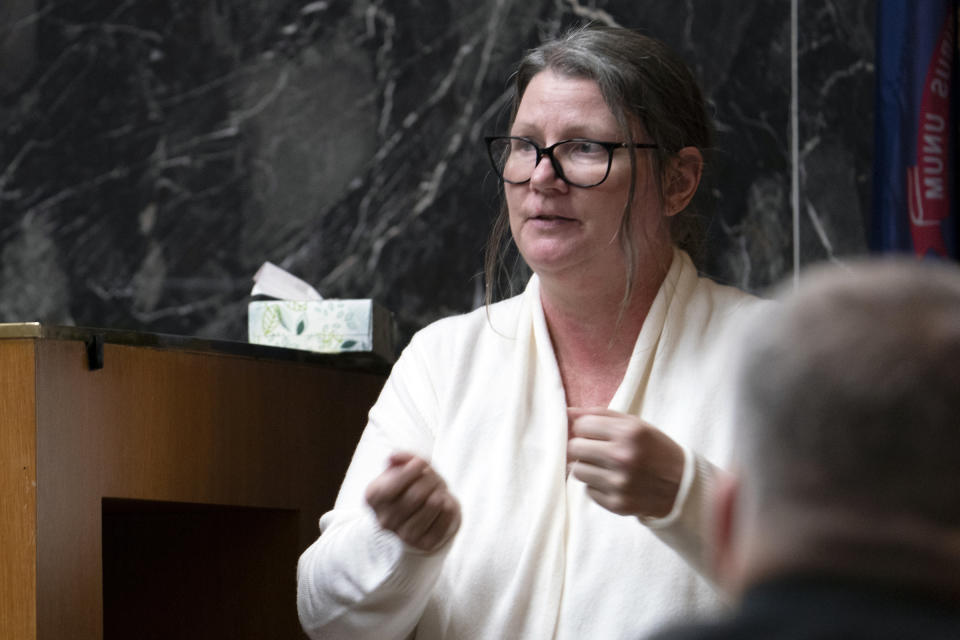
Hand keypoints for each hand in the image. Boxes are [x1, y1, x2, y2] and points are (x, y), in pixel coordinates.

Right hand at [364, 452, 460, 551]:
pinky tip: (444, 504)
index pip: (394, 483)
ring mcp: (403, 535)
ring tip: (437, 491)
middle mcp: (384, 520)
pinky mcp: (424, 544)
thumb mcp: (404, 468)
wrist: (421, 513)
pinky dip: (449, 507)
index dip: (412, 469)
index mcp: (373, 498)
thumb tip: (393, 457)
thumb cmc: (411, 486)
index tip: (422, 463)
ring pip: (432, 505)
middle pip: (416, 494)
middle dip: (430, 479)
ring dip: (440, 492)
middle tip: (433, 478)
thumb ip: (401, 458)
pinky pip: (444, 519)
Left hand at [567, 407, 684, 518]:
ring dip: (587, 467)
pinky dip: (596, 486)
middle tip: (595, 450)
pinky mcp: (617, 504)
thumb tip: (567, 413)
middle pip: (574, 448)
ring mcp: (619, 483)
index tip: (594, 433)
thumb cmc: (655, 450)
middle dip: (581, 447)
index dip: (585, 428)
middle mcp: (623, 458)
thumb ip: (600, 415)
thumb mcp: (635, 425)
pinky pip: (588, 491)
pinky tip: (614, 482)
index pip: (582, 425)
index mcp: (629, 433)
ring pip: (577, 471)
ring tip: (605, 466)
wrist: (682, 486)